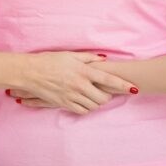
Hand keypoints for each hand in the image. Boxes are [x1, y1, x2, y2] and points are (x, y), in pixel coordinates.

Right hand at [15, 52, 135, 114]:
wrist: (30, 72)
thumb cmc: (49, 60)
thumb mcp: (70, 55)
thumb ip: (88, 58)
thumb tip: (104, 59)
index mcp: (83, 71)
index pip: (108, 80)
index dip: (123, 85)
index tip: (135, 88)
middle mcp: (79, 85)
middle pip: (103, 98)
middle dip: (109, 96)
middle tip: (108, 92)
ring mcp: (72, 96)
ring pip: (93, 106)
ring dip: (98, 103)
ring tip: (96, 96)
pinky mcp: (64, 104)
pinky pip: (82, 111)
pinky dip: (87, 108)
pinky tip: (85, 101)